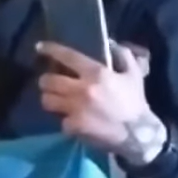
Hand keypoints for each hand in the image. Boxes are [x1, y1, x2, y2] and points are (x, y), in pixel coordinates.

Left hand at [36, 40, 167, 164]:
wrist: (138, 134)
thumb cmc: (135, 102)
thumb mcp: (133, 74)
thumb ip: (122, 55)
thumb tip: (109, 43)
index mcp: (96, 73)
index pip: (67, 56)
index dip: (50, 50)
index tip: (40, 47)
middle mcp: (82, 89)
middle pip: (48, 81)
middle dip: (46, 80)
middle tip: (51, 82)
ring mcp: (75, 109)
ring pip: (47, 101)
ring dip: (50, 99)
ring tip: (56, 100)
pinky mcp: (74, 127)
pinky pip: (60, 121)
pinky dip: (65, 120)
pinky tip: (72, 120)